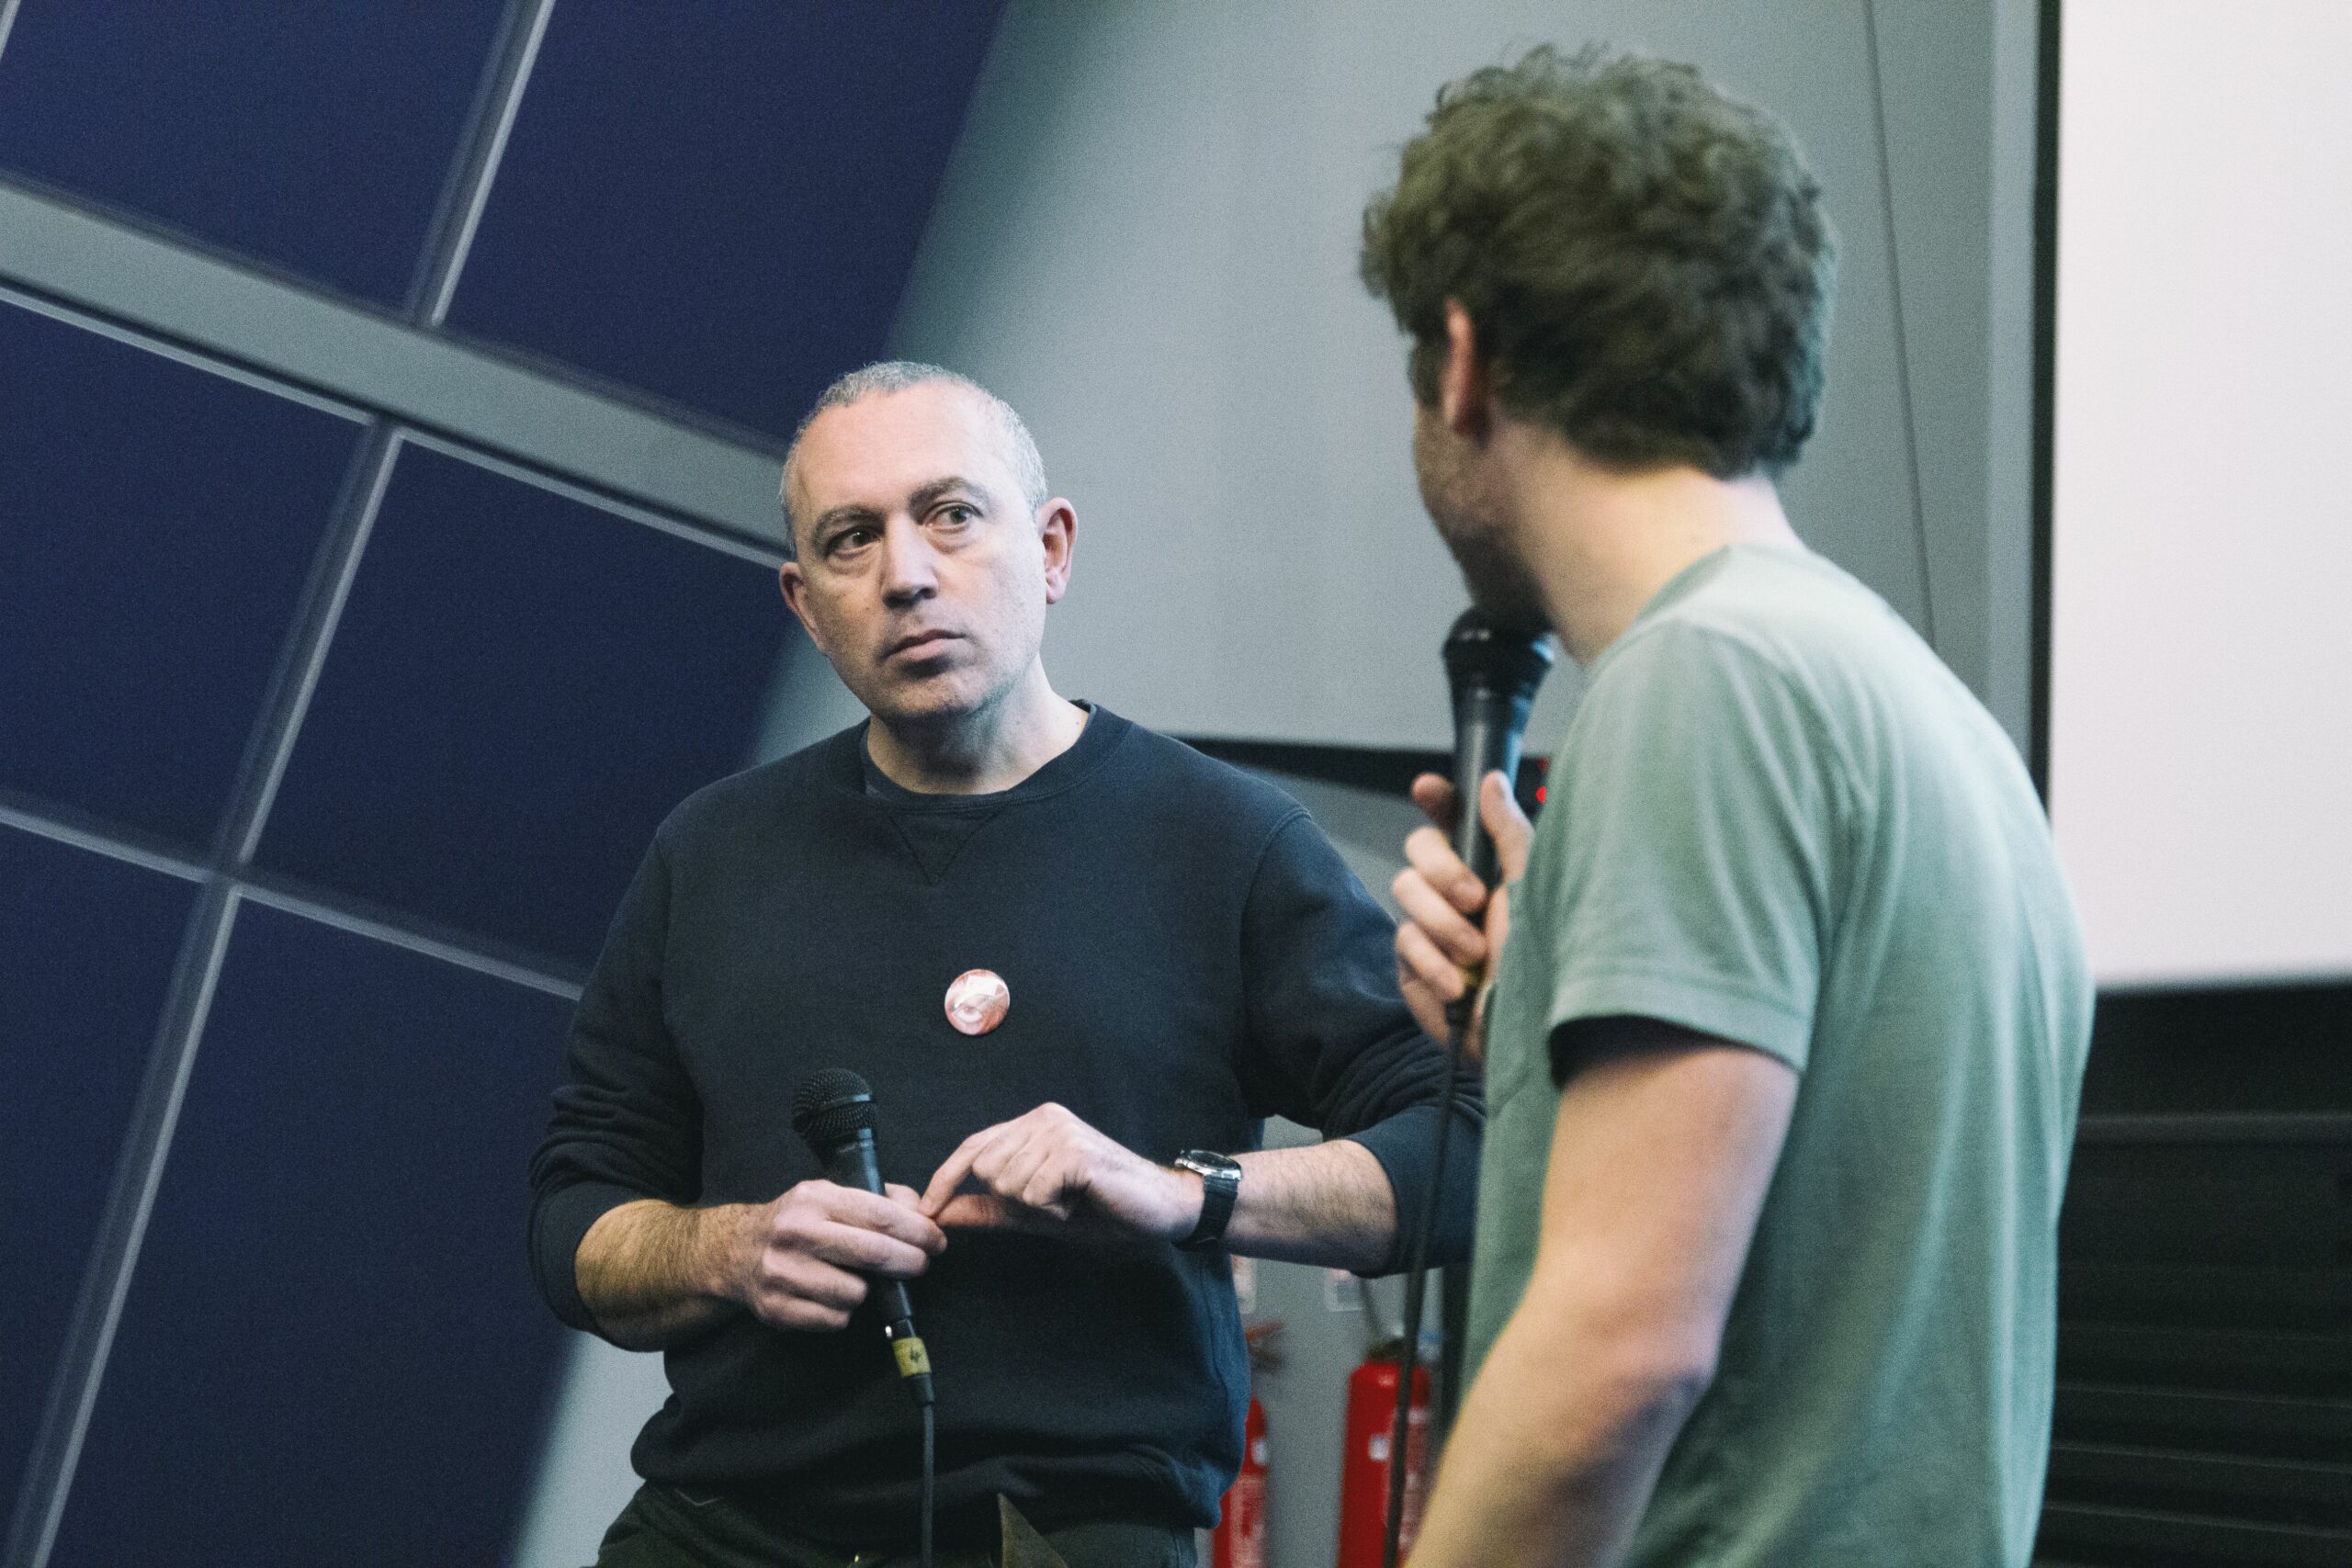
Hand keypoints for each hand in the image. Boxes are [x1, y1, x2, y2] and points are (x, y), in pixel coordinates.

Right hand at [723, 1180, 944, 1332]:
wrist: (736, 1251)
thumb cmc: (799, 1222)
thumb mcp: (832, 1195)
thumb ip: (880, 1199)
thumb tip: (924, 1214)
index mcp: (816, 1198)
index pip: (881, 1216)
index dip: (919, 1232)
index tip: (937, 1241)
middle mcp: (796, 1232)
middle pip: (875, 1255)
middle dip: (910, 1263)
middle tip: (921, 1265)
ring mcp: (783, 1272)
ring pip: (856, 1294)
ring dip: (867, 1291)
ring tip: (854, 1279)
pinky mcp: (776, 1308)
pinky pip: (835, 1320)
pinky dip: (842, 1313)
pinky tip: (830, 1296)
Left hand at [918, 1103, 1199, 1244]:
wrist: (1158, 1210)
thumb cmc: (1099, 1208)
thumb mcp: (1033, 1212)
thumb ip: (987, 1209)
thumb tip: (939, 1214)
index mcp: (1031, 1125)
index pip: (973, 1147)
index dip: (945, 1179)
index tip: (924, 1211)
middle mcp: (1042, 1118)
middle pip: (986, 1170)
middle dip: (1014, 1200)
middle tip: (1056, 1202)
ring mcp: (1059, 1129)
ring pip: (1008, 1183)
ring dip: (1038, 1207)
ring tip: (1072, 1200)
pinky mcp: (1074, 1150)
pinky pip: (1034, 1193)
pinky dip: (1054, 1209)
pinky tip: (1082, 1200)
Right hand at [1392, 769, 1532, 1056]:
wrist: (1526, 1034)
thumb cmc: (1544, 965)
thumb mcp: (1534, 890)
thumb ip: (1509, 833)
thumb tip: (1491, 782)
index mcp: (1491, 869)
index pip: (1453, 820)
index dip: (1437, 800)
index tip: (1427, 789)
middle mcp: (1458, 894)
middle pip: (1418, 848)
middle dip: (1442, 870)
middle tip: (1475, 900)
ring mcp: (1433, 930)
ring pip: (1405, 892)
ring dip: (1444, 925)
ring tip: (1477, 954)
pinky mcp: (1413, 967)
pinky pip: (1402, 942)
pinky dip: (1431, 963)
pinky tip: (1457, 985)